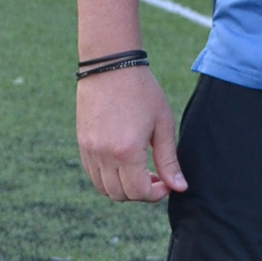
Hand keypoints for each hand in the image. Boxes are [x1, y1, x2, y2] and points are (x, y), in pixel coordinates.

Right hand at [76, 67, 186, 201]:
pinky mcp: (82, 143)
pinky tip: (123, 163)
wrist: (110, 65)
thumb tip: (179, 188)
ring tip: (139, 170)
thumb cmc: (142, 91)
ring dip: (123, 188)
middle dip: (141, 192)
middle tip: (156, 177)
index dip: (156, 194)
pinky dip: (108, 178)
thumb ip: (169, 160)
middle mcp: (103, 154)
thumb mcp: (162, 124)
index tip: (166, 183)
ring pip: (104, 188)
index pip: (139, 192)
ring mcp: (89, 150)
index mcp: (126, 151)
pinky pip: (93, 174)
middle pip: (120, 194)